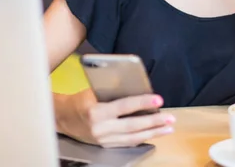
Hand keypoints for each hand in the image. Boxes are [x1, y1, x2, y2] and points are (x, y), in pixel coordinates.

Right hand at [59, 89, 174, 147]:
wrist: (64, 118)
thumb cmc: (80, 100)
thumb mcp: (93, 92)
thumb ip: (112, 92)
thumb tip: (137, 88)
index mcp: (96, 111)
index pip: (123, 107)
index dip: (142, 102)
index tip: (158, 99)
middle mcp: (100, 128)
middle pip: (132, 126)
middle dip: (154, 122)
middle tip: (170, 118)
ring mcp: (103, 140)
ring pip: (133, 137)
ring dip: (153, 132)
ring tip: (168, 128)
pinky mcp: (106, 146)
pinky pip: (128, 143)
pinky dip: (143, 138)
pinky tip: (154, 134)